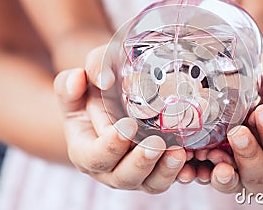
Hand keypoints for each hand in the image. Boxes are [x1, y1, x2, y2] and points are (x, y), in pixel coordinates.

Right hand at [53, 45, 187, 193]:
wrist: (113, 99)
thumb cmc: (94, 91)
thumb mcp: (79, 83)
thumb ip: (71, 82)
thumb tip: (79, 79)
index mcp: (85, 150)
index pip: (93, 157)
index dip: (110, 146)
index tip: (127, 126)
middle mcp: (108, 168)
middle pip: (122, 177)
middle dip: (140, 163)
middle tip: (156, 143)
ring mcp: (134, 172)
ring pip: (148, 183)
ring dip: (164, 171)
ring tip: (179, 153)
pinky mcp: (154, 170)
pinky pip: (167, 178)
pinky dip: (179, 171)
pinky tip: (191, 158)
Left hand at [194, 52, 262, 193]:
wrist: (252, 97)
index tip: (262, 112)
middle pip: (262, 174)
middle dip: (249, 153)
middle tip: (237, 132)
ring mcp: (246, 176)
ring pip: (237, 182)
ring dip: (225, 170)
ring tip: (212, 152)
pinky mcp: (224, 175)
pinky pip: (215, 180)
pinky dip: (205, 174)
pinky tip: (197, 163)